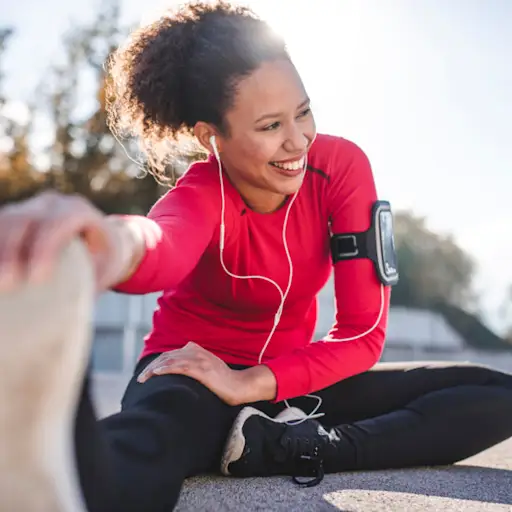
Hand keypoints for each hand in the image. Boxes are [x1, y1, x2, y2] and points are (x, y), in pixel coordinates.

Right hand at [0, 191, 143, 292]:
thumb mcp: (104, 269)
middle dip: (10, 251)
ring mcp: (28, 207)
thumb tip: (72, 316)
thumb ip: (89, 283)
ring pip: (4, 222)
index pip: (58, 224)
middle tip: (6, 285)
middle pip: (23, 220)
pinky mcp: (12, 217)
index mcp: (78, 211)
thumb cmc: (104, 257)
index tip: (37, 279)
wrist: (102, 237)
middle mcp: (51, 204)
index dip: (45, 249)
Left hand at [137, 342, 248, 405]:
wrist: (239, 385)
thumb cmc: (223, 382)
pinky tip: (156, 373)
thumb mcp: (206, 369)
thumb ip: (193, 367)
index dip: (156, 363)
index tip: (146, 374)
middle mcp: (196, 352)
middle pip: (167, 356)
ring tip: (143, 378)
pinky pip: (180, 366)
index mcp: (196, 350)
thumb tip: (178, 375)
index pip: (170, 354)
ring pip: (171, 360)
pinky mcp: (202, 369)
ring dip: (154, 369)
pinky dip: (166, 368)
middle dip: (151, 366)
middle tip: (140, 379)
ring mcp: (199, 360)